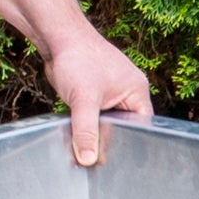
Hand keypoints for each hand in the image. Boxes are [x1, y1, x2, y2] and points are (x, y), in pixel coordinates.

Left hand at [45, 26, 153, 168]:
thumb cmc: (78, 58)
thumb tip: (88, 159)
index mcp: (137, 91)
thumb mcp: (84, 99)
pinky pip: (94, 116)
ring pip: (107, 123)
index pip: (142, 127)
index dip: (129, 143)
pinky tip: (77, 132)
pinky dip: (86, 123)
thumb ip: (86, 131)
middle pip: (124, 127)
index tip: (116, 160)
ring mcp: (111, 92)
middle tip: (96, 157)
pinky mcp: (95, 94)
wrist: (57, 38)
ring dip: (95, 131)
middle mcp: (128, 92)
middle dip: (109, 139)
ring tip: (85, 145)